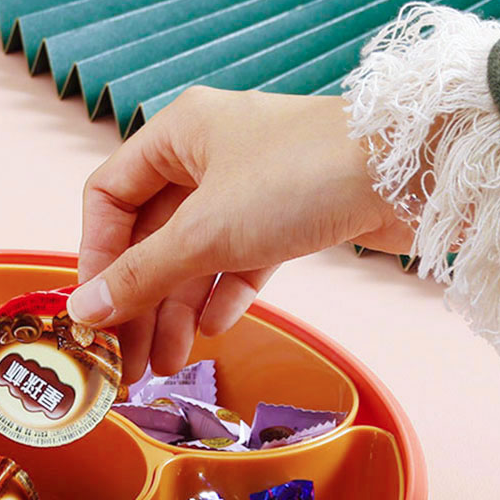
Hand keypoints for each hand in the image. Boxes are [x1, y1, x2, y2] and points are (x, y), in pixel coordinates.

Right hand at [68, 87, 412, 381]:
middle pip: (151, 237)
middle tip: (126, 359)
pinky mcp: (288, 218)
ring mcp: (250, 188)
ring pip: (194, 256)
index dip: (95, 255)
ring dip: (175, 311)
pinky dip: (222, 296)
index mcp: (178, 135)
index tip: (93, 310)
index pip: (109, 197)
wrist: (414, 172)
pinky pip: (238, 262)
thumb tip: (85, 311)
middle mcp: (209, 156)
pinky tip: (213, 329)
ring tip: (165, 364)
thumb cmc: (302, 177)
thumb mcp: (205, 231)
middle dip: (137, 301)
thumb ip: (141, 275)